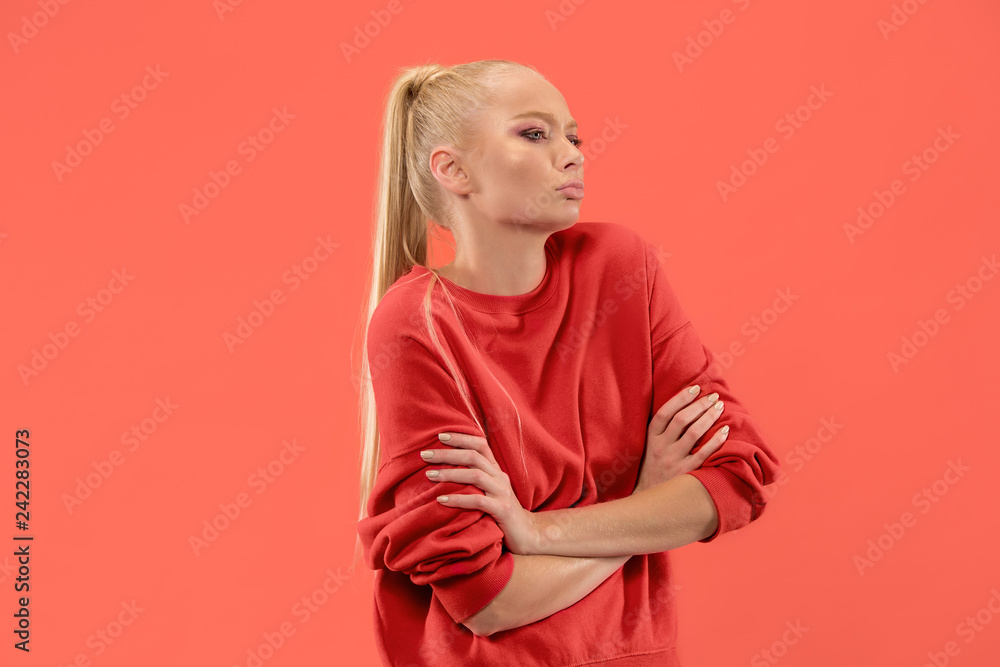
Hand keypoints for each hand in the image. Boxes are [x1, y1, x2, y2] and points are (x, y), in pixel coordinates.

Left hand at [419, 432, 540, 554]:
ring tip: (429, 475)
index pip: (480, 444)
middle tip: (425, 454)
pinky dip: (458, 499)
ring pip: (476, 476)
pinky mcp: (502, 510)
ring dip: (450, 474)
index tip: (440, 436)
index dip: (461, 438)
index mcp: (496, 470)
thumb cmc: (502, 512)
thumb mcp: (490, 490)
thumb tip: (446, 469)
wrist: (528, 534)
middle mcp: (499, 477)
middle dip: (447, 453)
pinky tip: (441, 500)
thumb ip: (475, 478)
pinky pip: (478, 502)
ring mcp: (502, 493)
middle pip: (473, 456)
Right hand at [634, 385, 729, 494]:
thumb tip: (682, 407)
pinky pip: (704, 453)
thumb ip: (661, 430)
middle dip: (699, 405)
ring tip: (719, 408)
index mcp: (651, 438)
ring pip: (694, 433)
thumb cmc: (652, 468)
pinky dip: (716, 440)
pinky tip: (725, 430)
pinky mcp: (686, 472)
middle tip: (713, 397)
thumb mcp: (649, 447)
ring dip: (709, 417)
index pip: (665, 412)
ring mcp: (673, 460)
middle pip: (682, 420)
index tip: (695, 388)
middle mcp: (661, 447)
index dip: (680, 398)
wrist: (649, 499)